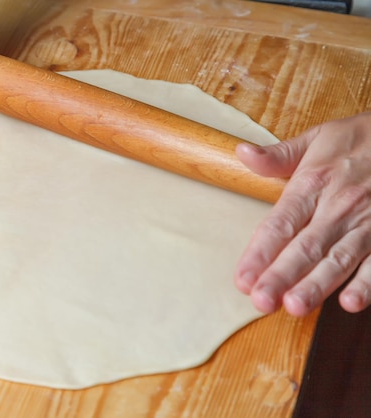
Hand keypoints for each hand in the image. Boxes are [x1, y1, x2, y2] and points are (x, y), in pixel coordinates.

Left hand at [234, 111, 370, 315]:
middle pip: (305, 247)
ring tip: (295, 307)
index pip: (279, 224)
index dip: (259, 253)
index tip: (242, 280)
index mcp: (313, 183)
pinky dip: (367, 282)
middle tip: (261, 302)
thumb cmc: (363, 139)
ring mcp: (369, 222)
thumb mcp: (319, 137)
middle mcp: (339, 206)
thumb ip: (278, 155)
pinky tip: (351, 302)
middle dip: (281, 276)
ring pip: (339, 259)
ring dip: (317, 285)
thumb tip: (242, 153)